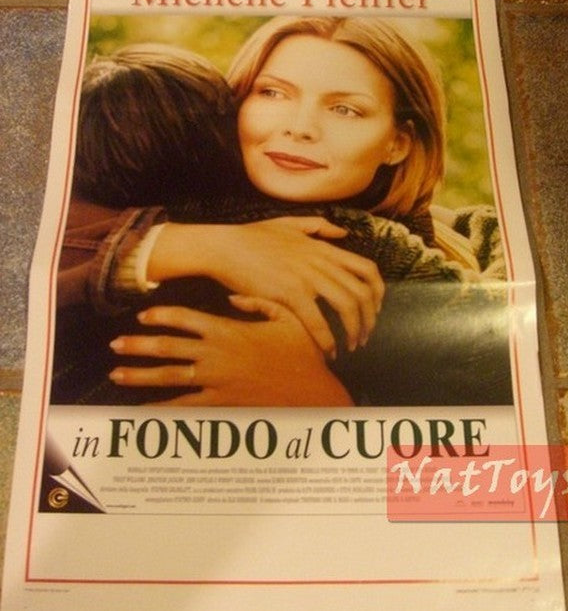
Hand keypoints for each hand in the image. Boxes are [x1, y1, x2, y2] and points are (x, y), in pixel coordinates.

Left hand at [108, 297, 353, 406]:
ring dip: (139, 375)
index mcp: (228, 330)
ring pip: (169, 377)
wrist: (313, 393)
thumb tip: (233, 295)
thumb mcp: (287, 317)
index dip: (161, 316)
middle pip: (168, 347)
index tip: (142, 316)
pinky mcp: (221, 403)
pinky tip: (142, 411)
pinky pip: (185, 407)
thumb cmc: (302, 354)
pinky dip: (162, 409)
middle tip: (114, 344)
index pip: (185, 318)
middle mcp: (216, 355)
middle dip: (138, 345)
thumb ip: (258, 302)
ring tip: (116, 374)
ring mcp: (216, 381)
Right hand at [149, 217, 383, 355]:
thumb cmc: (252, 237)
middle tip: (363, 336)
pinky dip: (327, 339)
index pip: (367, 269)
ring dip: (354, 331)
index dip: (379, 292)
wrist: (225, 247)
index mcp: (323, 248)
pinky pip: (318, 321)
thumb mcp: (289, 224)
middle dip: (369, 319)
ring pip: (347, 307)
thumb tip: (343, 233)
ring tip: (351, 346)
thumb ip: (319, 227)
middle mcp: (321, 262)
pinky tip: (328, 350)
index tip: (375, 309)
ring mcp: (307, 277)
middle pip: (363, 292)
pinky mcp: (290, 293)